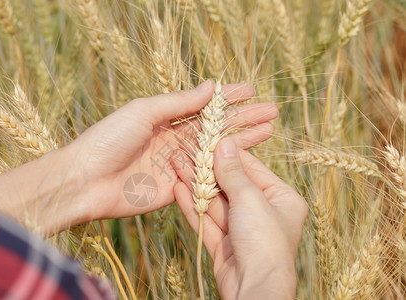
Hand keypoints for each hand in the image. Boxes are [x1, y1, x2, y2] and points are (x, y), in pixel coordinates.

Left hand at [70, 80, 278, 219]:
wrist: (86, 180)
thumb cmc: (108, 139)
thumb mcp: (143, 111)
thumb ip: (178, 102)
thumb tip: (210, 86)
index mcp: (165, 118)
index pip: (204, 107)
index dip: (228, 99)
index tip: (251, 91)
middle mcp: (174, 140)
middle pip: (216, 129)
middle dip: (243, 119)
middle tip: (271, 112)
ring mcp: (177, 165)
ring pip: (216, 152)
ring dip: (242, 142)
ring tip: (268, 132)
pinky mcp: (177, 189)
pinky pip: (205, 179)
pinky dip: (225, 171)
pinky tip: (246, 163)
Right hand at [174, 138, 307, 298]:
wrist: (255, 289)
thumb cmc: (265, 241)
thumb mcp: (250, 198)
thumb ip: (233, 172)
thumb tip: (224, 144)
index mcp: (282, 199)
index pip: (251, 169)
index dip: (227, 155)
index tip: (208, 140)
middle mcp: (264, 214)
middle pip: (231, 186)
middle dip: (207, 170)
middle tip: (185, 152)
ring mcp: (244, 232)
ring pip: (216, 204)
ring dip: (196, 186)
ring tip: (176, 165)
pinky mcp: (225, 246)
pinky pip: (208, 221)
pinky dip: (193, 206)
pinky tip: (178, 189)